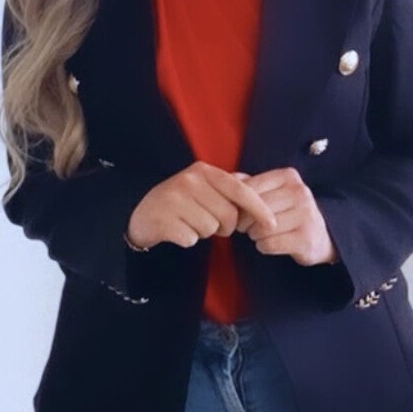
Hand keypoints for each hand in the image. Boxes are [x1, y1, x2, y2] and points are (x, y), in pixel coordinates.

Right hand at [126, 160, 276, 250]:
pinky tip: (178, 231)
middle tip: (210, 223)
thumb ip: (229, 186)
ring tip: (190, 223)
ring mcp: (174, 200)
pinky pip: (191, 239)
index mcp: (203, 171)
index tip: (272, 223)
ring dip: (204, 233)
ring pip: (210, 229)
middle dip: (225, 226)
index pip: (239, 189)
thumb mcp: (203, 187)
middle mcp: (189, 181)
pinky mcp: (163, 221)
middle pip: (228, 215)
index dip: (259, 208)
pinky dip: (187, 240)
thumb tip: (256, 187)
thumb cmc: (180, 201)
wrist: (139, 214)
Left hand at [231, 167, 339, 266]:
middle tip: (245, 227)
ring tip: (259, 234)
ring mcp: (306, 215)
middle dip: (244, 221)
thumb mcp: (271, 191)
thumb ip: (248, 183)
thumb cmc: (287, 211)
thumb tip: (224, 179)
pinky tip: (268, 244)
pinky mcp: (306, 238)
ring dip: (254, 235)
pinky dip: (263, 246)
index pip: (250, 188)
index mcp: (288, 176)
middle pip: (256, 209)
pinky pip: (270, 244)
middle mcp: (300, 192)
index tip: (239, 212)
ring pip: (262, 228)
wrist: (320, 235)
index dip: (238, 203)